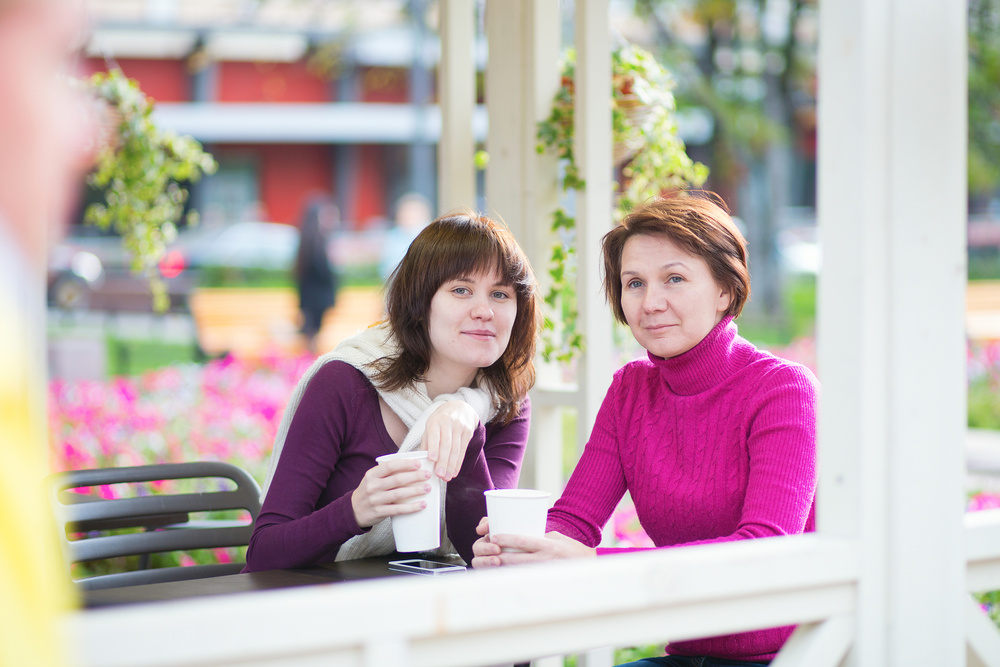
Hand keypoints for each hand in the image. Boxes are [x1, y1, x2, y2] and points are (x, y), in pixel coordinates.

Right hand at [351, 458, 432, 527]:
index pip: (390, 466)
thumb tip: (412, 467)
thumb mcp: (373, 479)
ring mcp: (375, 500)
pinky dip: (411, 507)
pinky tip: (422, 504)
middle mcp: (373, 486)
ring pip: (398, 494)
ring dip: (415, 490)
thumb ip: (387, 473)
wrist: (353, 510)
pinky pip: (397, 509)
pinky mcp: (379, 512)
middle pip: (397, 479)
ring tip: (427, 488)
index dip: (405, 464)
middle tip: (427, 475)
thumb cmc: (369, 492)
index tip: (418, 464)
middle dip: (414, 476)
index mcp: (372, 475)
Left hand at [422, 400, 478, 480]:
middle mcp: (448, 423)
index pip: (435, 435)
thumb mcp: (430, 426)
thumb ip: (426, 442)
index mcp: (435, 421)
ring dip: (451, 465)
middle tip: (439, 475)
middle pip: (446, 444)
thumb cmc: (441, 420)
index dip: (434, 447)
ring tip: (446, 477)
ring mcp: (460, 427)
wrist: (460, 408)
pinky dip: (458, 463)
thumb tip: (422, 460)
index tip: (432, 460)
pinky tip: (454, 472)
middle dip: (443, 461)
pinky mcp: (468, 432)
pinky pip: (463, 450)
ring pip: (456, 449)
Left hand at [470, 517, 595, 567]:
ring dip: (502, 568)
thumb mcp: (555, 537)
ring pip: (517, 571)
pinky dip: (512, 577)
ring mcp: (543, 572)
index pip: (522, 541)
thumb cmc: (569, 547)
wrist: (586, 564)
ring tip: (491, 563)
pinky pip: (524, 579)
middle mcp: (544, 559)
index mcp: (546, 545)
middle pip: (515, 559)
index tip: (493, 537)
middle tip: (487, 552)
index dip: (506, 539)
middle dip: (498, 556)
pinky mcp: (543, 580)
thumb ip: (538, 537)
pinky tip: (503, 575)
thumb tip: (518, 538)